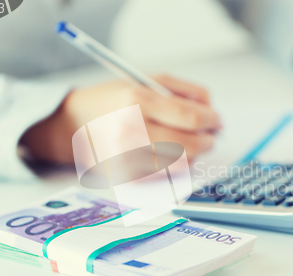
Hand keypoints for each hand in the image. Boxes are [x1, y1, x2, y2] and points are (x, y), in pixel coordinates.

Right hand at [21, 75, 220, 163]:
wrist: (75, 123)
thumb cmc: (115, 100)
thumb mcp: (148, 80)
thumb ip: (185, 91)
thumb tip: (211, 109)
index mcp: (137, 102)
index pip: (190, 118)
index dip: (211, 120)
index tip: (216, 120)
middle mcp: (131, 132)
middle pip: (189, 146)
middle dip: (207, 141)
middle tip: (210, 136)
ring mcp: (126, 158)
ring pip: (180, 165)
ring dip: (194, 156)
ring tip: (189, 143)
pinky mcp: (125, 177)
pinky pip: (165, 178)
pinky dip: (176, 168)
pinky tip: (172, 156)